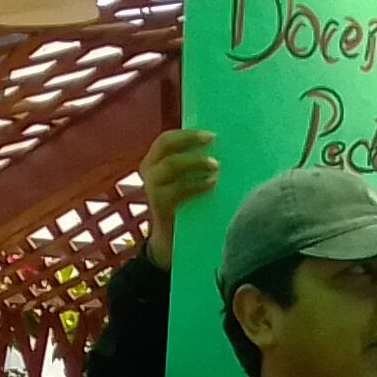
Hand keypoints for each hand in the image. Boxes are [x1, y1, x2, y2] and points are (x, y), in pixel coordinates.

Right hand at [138, 126, 218, 271]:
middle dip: (190, 140)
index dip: (188, 134)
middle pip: (166, 146)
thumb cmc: (188, 206)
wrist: (172, 242)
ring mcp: (152, 188)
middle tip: (213, 140)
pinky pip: (177, 189)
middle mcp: (149, 171)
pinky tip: (212, 184)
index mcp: (155, 161)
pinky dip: (196, 184)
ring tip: (216, 166)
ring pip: (171, 164)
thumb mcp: (190, 182)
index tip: (212, 134)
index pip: (167, 139)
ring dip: (195, 161)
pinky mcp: (159, 205)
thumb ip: (198, 166)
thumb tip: (226, 149)